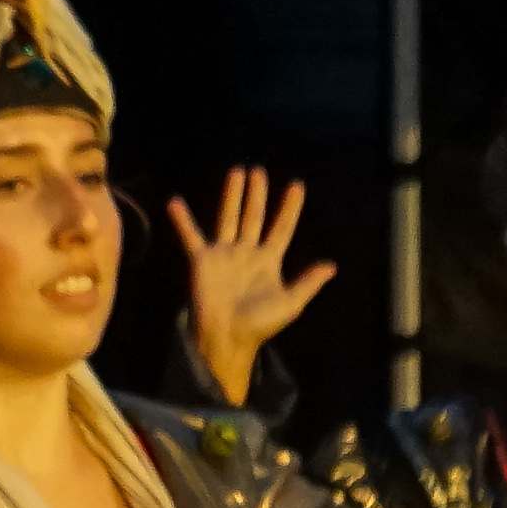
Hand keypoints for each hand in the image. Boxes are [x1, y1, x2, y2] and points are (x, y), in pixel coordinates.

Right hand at [172, 171, 332, 405]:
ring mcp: (224, 254)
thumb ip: (308, 282)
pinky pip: (191, 236)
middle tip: (258, 170)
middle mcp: (247, 252)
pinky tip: (175, 202)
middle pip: (254, 216)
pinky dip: (183, 221)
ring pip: (228, 218)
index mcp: (270, 261)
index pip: (282, 228)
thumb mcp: (291, 303)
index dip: (290, 208)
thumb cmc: (261, 324)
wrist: (228, 337)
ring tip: (235, 172)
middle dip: (257, 195)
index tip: (297, 185)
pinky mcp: (202, 260)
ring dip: (232, 196)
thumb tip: (332, 266)